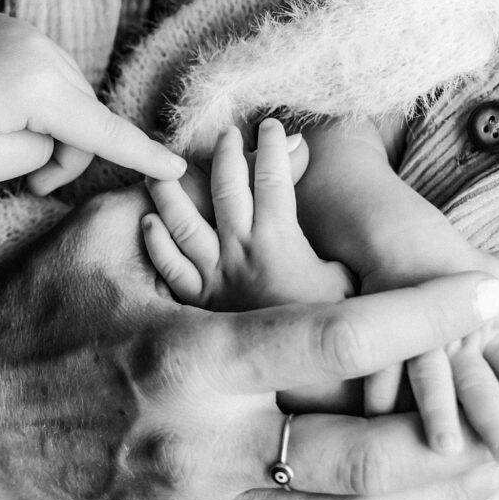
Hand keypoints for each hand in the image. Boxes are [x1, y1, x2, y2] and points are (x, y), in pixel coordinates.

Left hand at [0, 10, 185, 191]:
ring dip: (52, 125)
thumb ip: (42, 156)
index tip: (176, 167)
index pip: (104, 130)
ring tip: (6, 144)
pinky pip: (44, 71)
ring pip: (67, 93)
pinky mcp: (8, 27)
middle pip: (86, 114)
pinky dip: (35, 100)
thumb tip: (58, 142)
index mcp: (37, 86)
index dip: (142, 154)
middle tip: (31, 182)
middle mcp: (41, 49)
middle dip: (68, 153)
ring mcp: (24, 32)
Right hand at [0, 186, 498, 499]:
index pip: (331, 339)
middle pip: (359, 458)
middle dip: (453, 443)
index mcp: (185, 360)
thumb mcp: (101, 239)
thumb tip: (269, 156)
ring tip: (491, 483)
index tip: (487, 301)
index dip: (422, 318)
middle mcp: (198, 446)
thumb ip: (190, 202)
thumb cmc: (31, 312)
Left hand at [141, 120, 353, 310]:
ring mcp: (214, 275)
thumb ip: (335, 252)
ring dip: (174, 192)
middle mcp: (240, 251)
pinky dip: (156, 244)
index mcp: (279, 240)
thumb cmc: (328, 327)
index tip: (275, 126)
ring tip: (164, 168)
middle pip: (226, 189)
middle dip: (227, 155)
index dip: (274, 147)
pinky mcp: (197, 300)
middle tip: (226, 135)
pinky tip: (148, 224)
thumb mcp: (344, 282)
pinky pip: (169, 268)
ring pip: (184, 223)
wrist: (297, 374)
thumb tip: (350, 226)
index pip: (273, 178)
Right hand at [355, 214, 498, 462]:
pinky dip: (377, 393)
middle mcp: (456, 332)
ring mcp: (416, 330)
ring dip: (438, 414)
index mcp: (488, 325)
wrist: (395, 233)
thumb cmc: (449, 257)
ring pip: (431, 377)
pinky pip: (377, 364)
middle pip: (479, 382)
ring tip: (446, 449)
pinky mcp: (379, 327)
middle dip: (494, 420)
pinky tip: (377, 423)